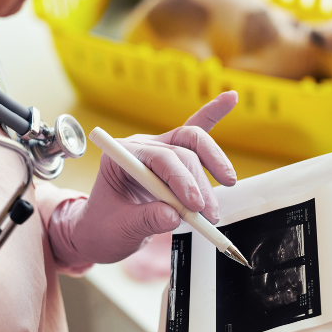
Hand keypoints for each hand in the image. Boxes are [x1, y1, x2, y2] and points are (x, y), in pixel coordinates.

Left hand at [49, 92, 237, 266]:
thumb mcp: (120, 229)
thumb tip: (173, 216)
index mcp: (122, 157)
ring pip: (194, 145)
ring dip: (214, 169)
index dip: (181, 180)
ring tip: (215, 208)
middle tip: (209, 213)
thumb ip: (146, 220)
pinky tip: (230, 98)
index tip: (194, 206)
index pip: (159, 158)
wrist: (100, 232)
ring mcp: (160, 149)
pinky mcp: (174, 159)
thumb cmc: (105, 228)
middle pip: (181, 151)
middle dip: (199, 183)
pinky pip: (195, 133)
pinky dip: (213, 115)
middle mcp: (143, 147)